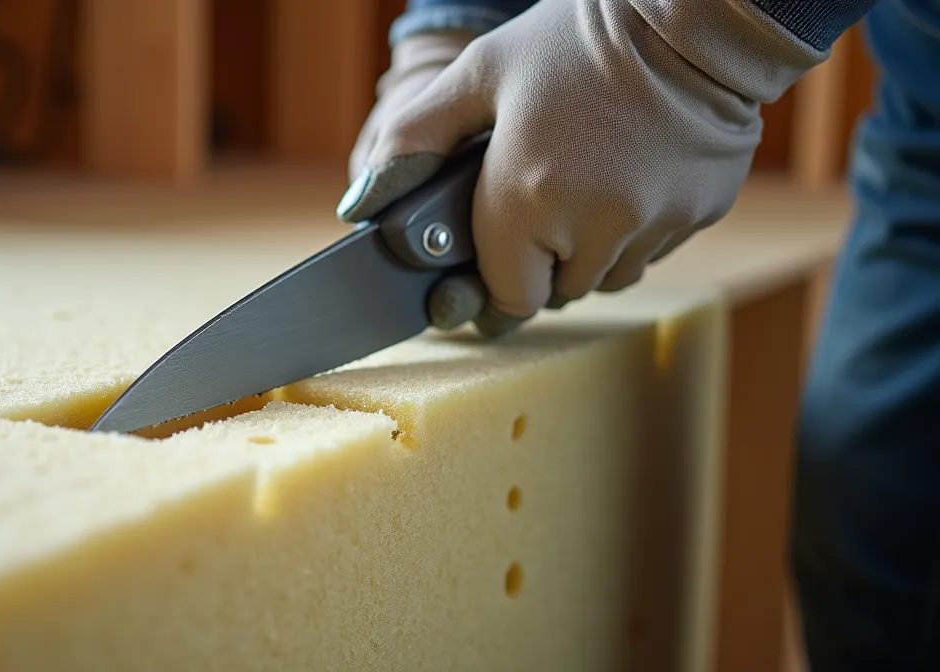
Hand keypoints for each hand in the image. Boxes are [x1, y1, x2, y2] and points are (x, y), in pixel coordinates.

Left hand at [339, 0, 824, 337]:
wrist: (692, 13)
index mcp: (527, 197)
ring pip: (606, 277)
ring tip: (582, 185)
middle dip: (541, 262)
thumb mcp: (479, 74)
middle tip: (539, 204)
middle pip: (556, 291)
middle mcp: (593, 225)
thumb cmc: (575, 40)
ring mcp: (653, 224)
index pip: (509, 297)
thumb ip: (412, 141)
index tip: (492, 270)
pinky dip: (633, 231)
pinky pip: (652, 251)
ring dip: (587, 252)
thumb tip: (358, 206)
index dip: (496, 286)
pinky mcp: (699, 213)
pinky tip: (626, 176)